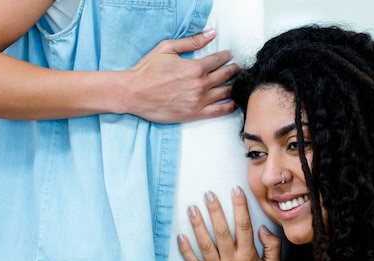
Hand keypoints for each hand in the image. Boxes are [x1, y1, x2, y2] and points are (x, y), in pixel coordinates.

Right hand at [126, 29, 240, 122]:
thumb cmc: (148, 70)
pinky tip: (235, 102)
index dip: (226, 56)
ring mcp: (199, 101)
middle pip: (225, 76)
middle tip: (239, 68)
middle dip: (234, 70)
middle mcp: (200, 85)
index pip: (218, 60)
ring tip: (239, 82)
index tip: (230, 55)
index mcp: (195, 68)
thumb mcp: (168, 48)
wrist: (134, 93)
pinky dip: (230, 106)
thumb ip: (192, 42)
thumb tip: (211, 33)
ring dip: (235, 86)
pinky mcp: (195, 114)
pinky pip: (219, 111)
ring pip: (225, 93)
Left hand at [178, 187, 281, 260]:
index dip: (240, 207)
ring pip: (205, 245)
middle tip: (208, 194)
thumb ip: (273, 247)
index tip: (235, 189)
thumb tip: (264, 228)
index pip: (244, 227)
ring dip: (198, 225)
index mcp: (248, 258)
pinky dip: (186, 250)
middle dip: (215, 211)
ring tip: (192, 207)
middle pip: (221, 232)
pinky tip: (181, 235)